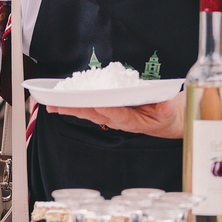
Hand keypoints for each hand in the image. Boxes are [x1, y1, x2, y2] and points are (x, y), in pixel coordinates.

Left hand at [46, 95, 184, 140]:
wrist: (163, 121)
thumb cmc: (163, 116)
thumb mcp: (169, 113)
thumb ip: (166, 109)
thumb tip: (165, 106)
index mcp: (132, 120)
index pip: (118, 115)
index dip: (108, 110)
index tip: (98, 105)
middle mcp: (118, 119)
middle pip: (95, 114)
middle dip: (77, 110)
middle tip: (58, 106)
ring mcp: (111, 116)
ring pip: (89, 112)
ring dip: (71, 109)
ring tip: (53, 105)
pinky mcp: (108, 110)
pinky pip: (90, 108)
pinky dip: (77, 104)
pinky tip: (63, 101)